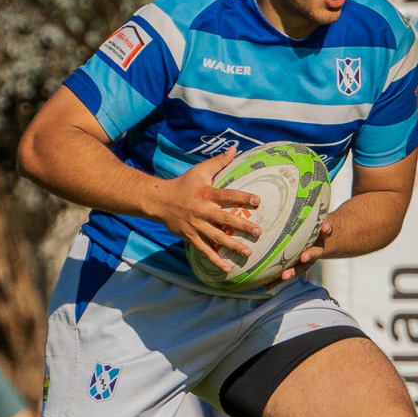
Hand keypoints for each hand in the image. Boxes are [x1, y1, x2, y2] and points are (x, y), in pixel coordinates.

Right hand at [148, 149, 262, 274]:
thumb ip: (219, 162)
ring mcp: (196, 225)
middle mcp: (202, 210)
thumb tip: (234, 148)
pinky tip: (227, 268)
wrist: (159, 200)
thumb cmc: (183, 184)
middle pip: (225, 219)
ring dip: (232, 246)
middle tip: (258, 232)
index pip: (228, 196)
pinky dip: (215, 260)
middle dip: (242, 226)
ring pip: (217, 237)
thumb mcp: (200, 170)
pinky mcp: (190, 236)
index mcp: (207, 194)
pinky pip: (204, 250)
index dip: (243, 198)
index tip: (258, 202)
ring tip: (247, 252)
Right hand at [278, 220, 332, 281]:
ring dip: (311, 255)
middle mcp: (309, 257)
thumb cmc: (300, 245)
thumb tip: (261, 283)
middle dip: (294, 271)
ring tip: (304, 255)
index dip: (287, 276)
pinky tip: (325, 227)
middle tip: (285, 275)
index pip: (292, 272)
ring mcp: (317, 247)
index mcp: (299, 263)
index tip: (281, 278)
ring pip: (315, 252)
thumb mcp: (289, 256)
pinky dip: (327, 231)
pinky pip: (327, 233)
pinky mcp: (324, 234)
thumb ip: (276, 268)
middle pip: (302, 267)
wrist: (320, 234)